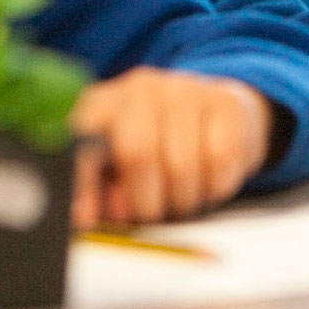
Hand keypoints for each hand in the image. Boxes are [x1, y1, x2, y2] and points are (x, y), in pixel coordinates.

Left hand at [69, 68, 269, 225]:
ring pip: (182, 165)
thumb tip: (90, 215)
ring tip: (181, 198)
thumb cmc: (159, 147)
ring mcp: (185, 89)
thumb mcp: (118, 166)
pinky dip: (214, 187)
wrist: (217, 113)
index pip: (84, 142)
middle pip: (137, 152)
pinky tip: (208, 180)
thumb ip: (100, 191)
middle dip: (145, 201)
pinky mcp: (225, 103)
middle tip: (153, 215)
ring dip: (183, 200)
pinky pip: (220, 161)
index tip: (88, 219)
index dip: (83, 183)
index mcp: (103, 104)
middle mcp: (140, 89)